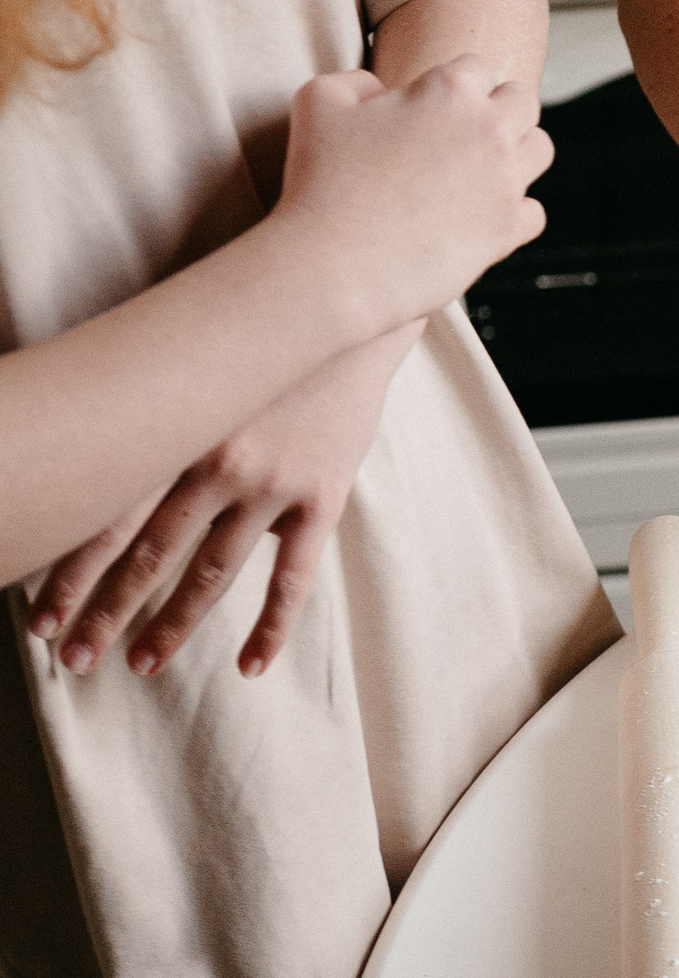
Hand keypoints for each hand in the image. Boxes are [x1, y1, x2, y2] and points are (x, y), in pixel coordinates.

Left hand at [28, 330, 407, 678]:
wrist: (341, 311)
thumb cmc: (255, 337)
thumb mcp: (189, 371)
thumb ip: (156, 426)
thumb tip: (112, 469)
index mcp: (172, 434)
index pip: (105, 520)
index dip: (68, 575)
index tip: (38, 621)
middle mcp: (213, 466)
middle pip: (147, 557)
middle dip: (103, 612)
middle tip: (70, 659)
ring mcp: (270, 485)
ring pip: (212, 573)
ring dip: (171, 624)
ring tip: (140, 666)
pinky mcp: (321, 495)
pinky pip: (294, 575)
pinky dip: (271, 625)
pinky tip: (249, 665)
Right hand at [269, 55, 551, 337]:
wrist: (336, 263)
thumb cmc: (320, 180)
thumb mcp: (317, 100)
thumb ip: (356, 81)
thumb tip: (380, 89)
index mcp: (450, 89)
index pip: (477, 66)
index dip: (455, 83)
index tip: (438, 103)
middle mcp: (491, 130)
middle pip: (522, 102)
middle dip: (499, 110)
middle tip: (467, 132)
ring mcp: (506, 181)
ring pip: (539, 149)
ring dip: (517, 154)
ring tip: (482, 169)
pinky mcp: (509, 229)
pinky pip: (533, 212)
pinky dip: (513, 213)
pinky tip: (481, 216)